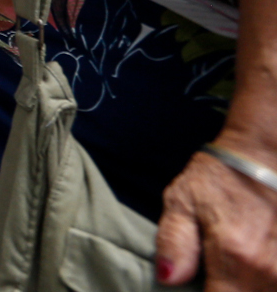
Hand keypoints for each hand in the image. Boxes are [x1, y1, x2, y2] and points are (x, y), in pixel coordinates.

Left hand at [159, 141, 276, 286]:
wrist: (263, 156)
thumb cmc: (219, 178)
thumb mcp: (182, 201)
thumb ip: (175, 243)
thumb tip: (168, 279)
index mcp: (237, 257)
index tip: (199, 285)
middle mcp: (270, 270)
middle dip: (228, 290)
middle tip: (215, 271)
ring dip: (250, 286)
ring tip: (233, 263)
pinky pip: (276, 283)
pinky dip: (265, 279)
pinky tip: (253, 264)